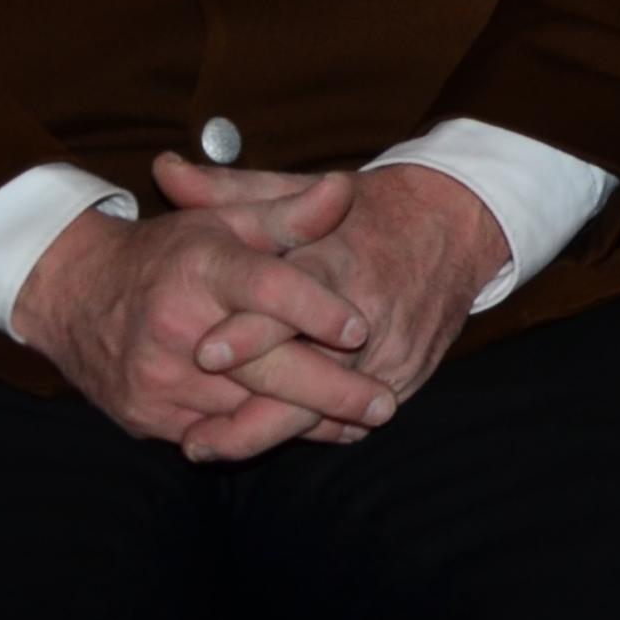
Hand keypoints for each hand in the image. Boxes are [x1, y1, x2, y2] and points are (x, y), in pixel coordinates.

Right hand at [10, 173, 382, 458]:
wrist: (76, 297)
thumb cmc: (171, 254)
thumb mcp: (226, 221)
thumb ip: (290, 213)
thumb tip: (344, 191)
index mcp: (200, 266)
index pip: (265, 289)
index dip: (315, 309)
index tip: (362, 328)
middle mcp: (177, 325)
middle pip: (263, 367)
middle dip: (330, 390)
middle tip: (384, 402)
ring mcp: (159, 377)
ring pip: (247, 411)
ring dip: (308, 421)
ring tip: (363, 422)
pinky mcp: (149, 415)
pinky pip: (219, 435)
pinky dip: (267, 435)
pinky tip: (314, 434)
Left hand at [164, 155, 509, 456]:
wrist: (455, 225)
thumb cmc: (364, 210)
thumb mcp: (299, 188)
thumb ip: (230, 190)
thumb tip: (164, 172)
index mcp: (337, 258)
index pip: (291, 297)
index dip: (249, 331)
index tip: (204, 352)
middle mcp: (368, 309)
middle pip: (310, 374)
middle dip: (253, 411)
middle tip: (197, 436)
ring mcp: (391, 348)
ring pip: (329, 409)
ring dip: (270, 433)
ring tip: (211, 446)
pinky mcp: (407, 372)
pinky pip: (355, 415)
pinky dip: (311, 431)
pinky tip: (264, 439)